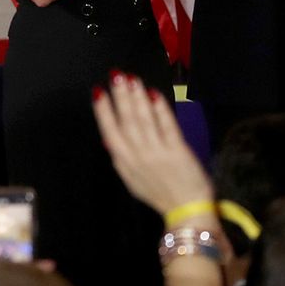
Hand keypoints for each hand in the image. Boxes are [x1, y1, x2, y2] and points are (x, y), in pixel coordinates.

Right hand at [91, 71, 211, 218]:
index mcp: (124, 162)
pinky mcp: (177, 151)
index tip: (98, 91)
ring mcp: (157, 153)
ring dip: (137, 98)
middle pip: (126, 121)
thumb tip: (108, 138)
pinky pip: (167, 126)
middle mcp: (138, 156)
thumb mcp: (132, 180)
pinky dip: (160, 109)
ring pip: (144, 120)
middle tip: (116, 76)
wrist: (186, 210)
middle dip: (120, 96)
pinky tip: (154, 95)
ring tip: (132, 80)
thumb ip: (120, 158)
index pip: (110, 131)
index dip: (103, 111)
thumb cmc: (160, 194)